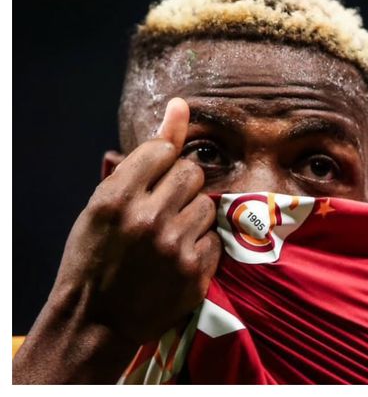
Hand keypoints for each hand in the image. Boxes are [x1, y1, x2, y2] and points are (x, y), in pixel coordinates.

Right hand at [50, 97, 220, 342]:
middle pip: (193, 172)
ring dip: (192, 215)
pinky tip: (178, 258)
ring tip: (168, 236)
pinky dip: (200, 244)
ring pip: (207, 204)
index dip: (161, 163)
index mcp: (117, 197)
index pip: (164, 149)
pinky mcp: (196, 272)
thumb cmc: (95, 255)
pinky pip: (214, 237)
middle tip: (162, 208)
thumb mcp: (104, 202)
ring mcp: (175, 247)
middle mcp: (148, 219)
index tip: (153, 179)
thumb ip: (145, 155)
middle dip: (180, 185)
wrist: (96, 320)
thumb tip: (181, 105)